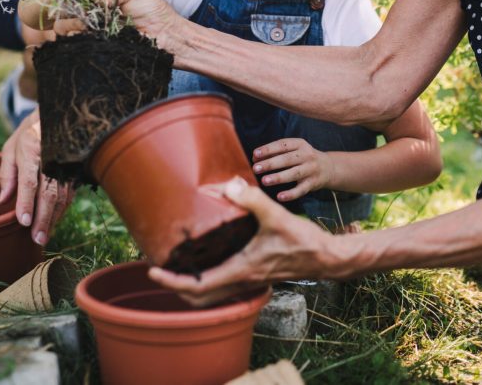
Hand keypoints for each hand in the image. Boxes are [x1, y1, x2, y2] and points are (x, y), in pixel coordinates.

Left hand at [0, 108, 73, 245]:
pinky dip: (62, 210)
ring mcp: (66, 163)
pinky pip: (70, 193)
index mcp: (32, 149)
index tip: (23, 222)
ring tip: (44, 236)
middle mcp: (52, 157)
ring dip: (54, 218)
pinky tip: (54, 222)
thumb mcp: (12, 147)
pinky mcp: (75, 170)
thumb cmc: (30, 133)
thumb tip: (2, 200)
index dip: (26, 202)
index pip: (29, 180)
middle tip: (37, 239)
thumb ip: (7, 173)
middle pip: (49, 192)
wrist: (59, 115)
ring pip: (63, 196)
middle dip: (43, 218)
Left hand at [147, 177, 335, 306]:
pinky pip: (223, 286)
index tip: (153, 271)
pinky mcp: (255, 276)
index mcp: (241, 271)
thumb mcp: (277, 216)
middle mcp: (241, 281)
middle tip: (159, 269)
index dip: (171, 282)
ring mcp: (248, 281)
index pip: (198, 286)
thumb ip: (253, 199)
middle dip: (175, 288)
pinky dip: (208, 280)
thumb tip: (230, 184)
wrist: (327, 258)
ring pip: (211, 295)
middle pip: (199, 298)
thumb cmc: (304, 241)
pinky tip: (207, 259)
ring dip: (191, 286)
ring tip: (177, 265)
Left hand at [252, 138, 334, 201]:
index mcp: (300, 144)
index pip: (282, 145)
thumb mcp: (294, 150)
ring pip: (294, 174)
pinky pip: (301, 189)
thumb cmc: (303, 158)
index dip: (268, 149)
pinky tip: (280, 196)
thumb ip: (276, 153)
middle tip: (255, 168)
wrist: (328, 168)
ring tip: (264, 181)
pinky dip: (291, 194)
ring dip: (278, 177)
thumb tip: (255, 158)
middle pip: (287, 159)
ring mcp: (311, 170)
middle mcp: (307, 155)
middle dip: (270, 164)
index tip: (255, 154)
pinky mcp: (313, 183)